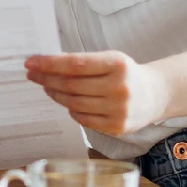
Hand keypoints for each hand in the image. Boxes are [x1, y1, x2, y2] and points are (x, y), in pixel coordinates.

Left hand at [25, 51, 171, 135]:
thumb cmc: (126, 74)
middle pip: (71, 85)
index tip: (31, 62)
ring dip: (55, 95)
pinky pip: (83, 119)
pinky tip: (67, 103)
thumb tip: (46, 64)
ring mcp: (119, 109)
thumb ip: (83, 62)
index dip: (49, 64)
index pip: (75, 64)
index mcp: (117, 64)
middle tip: (33, 75)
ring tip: (47, 87)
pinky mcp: (117, 126)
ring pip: (74, 103)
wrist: (155, 95)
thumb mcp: (110, 60)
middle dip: (47, 79)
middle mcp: (119, 87)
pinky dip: (71, 110)